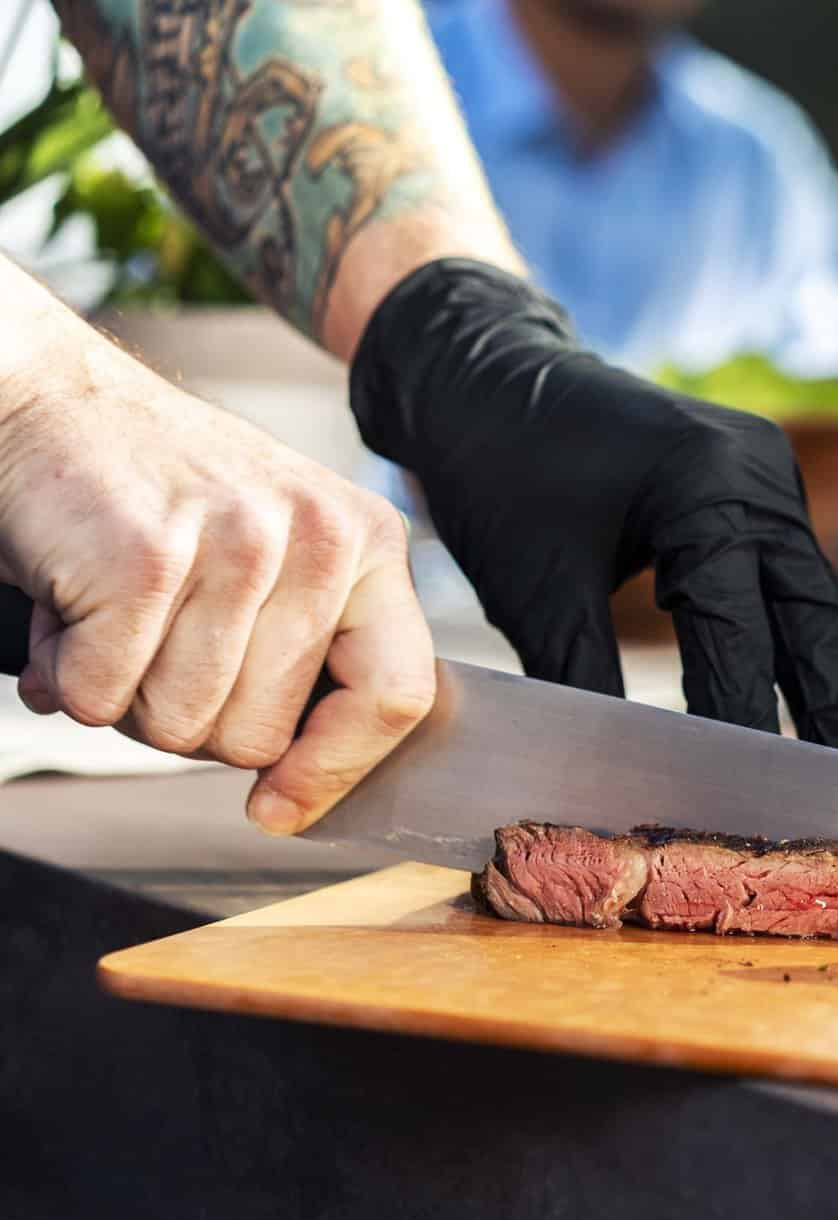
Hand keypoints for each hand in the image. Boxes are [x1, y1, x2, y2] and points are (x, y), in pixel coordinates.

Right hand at [0, 343, 435, 833]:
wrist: (48, 401)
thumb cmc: (160, 497)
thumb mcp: (279, 551)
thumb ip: (313, 648)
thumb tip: (305, 783)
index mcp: (371, 543)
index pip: (398, 694)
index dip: (336, 770)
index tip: (279, 808)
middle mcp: (322, 539)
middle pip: (261, 735)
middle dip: (187, 719)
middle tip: (153, 649)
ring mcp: (238, 544)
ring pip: (179, 724)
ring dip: (122, 696)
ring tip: (114, 618)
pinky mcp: (146, 558)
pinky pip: (101, 695)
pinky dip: (64, 673)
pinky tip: (68, 608)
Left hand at [349, 259, 837, 768]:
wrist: (492, 377)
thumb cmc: (499, 473)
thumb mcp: (533, 589)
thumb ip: (585, 682)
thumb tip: (619, 781)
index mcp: (708, 487)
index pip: (741, 636)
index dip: (748, 730)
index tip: (762, 812)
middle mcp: (762, 481)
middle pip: (821, 626)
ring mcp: (774, 484)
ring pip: (827, 611)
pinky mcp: (767, 498)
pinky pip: (804, 590)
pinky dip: (817, 654)